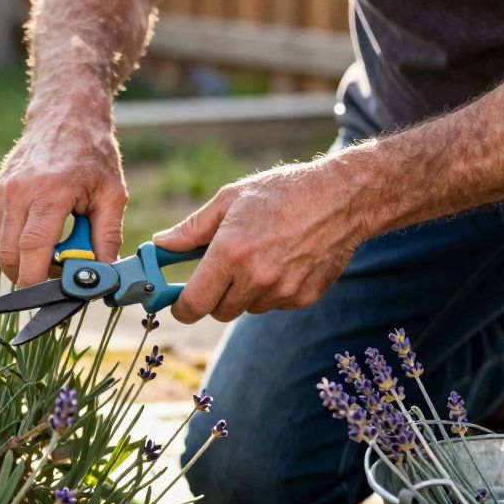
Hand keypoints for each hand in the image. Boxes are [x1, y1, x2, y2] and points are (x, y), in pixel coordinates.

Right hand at [0, 103, 127, 286]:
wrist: (65, 115)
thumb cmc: (93, 154)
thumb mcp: (113, 194)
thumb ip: (107, 238)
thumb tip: (101, 278)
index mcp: (51, 192)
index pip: (32, 250)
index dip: (37, 281)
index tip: (52, 296)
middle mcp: (19, 191)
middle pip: (9, 256)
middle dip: (29, 277)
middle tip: (57, 276)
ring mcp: (1, 192)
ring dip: (20, 263)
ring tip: (50, 253)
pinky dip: (12, 246)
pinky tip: (36, 237)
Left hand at [153, 159, 366, 322]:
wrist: (342, 198)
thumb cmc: (281, 192)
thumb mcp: (230, 200)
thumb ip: (191, 229)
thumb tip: (161, 245)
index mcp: (231, 252)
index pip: (195, 303)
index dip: (182, 308)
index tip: (179, 305)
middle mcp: (256, 276)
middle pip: (219, 311)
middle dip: (214, 296)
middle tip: (221, 271)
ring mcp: (283, 290)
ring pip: (248, 308)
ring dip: (245, 292)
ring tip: (260, 257)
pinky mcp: (305, 297)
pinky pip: (275, 304)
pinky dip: (272, 291)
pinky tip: (284, 261)